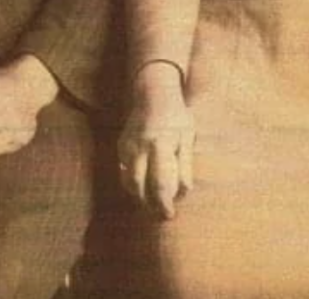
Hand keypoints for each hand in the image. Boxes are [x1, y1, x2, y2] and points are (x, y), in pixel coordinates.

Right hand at [118, 62, 194, 219]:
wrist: (153, 93)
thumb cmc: (176, 117)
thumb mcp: (188, 137)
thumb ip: (185, 165)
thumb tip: (182, 193)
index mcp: (162, 144)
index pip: (160, 183)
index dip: (164, 204)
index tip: (169, 215)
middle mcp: (141, 146)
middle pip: (139, 186)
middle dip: (149, 205)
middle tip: (160, 215)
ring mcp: (128, 146)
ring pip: (128, 181)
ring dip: (140, 197)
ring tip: (153, 203)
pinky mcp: (121, 146)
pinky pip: (124, 172)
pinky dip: (133, 183)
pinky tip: (144, 187)